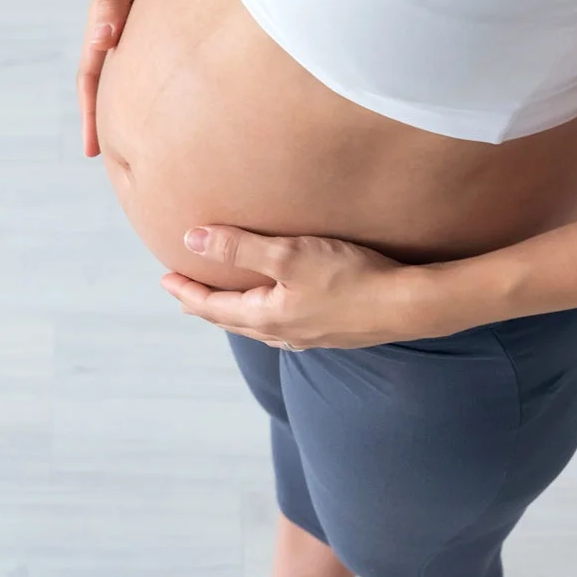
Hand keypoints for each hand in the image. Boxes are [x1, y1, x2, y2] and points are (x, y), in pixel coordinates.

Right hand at [78, 0, 165, 157]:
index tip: (94, 150)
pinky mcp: (172, 4)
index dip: (92, 110)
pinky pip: (160, 48)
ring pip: (134, 65)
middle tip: (113, 160)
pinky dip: (160, 74)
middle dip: (109, 117)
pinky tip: (183, 90)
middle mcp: (124, 15)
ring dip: (133, 99)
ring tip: (146, 135)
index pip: (93, 71)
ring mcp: (145, 10)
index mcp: (109, 10)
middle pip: (109, 75)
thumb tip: (102, 40)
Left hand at [161, 224, 442, 350]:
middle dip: (206, 306)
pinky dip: (266, 316)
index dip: (187, 292)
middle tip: (184, 296)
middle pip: (232, 319)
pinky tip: (278, 313)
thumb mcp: (290, 255)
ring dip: (235, 313)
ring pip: (259, 325)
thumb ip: (240, 247)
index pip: (213, 306)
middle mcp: (284, 333)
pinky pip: (285, 326)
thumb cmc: (352, 276)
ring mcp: (310, 336)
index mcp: (267, 316)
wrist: (411, 305)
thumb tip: (192, 240)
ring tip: (224, 305)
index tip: (164, 279)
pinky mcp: (333, 332)